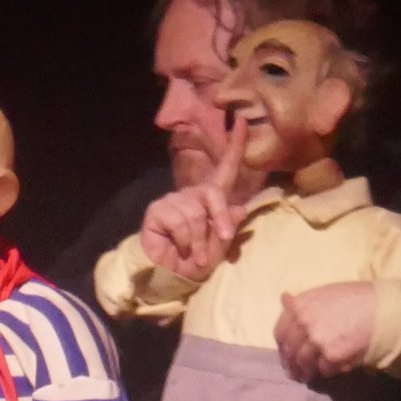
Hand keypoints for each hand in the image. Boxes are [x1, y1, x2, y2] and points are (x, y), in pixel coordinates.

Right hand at [138, 125, 249, 280]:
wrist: (168, 278)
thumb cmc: (195, 263)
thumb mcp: (218, 249)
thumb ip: (227, 229)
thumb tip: (238, 209)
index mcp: (210, 201)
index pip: (225, 170)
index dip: (235, 147)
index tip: (243, 122)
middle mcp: (192, 196)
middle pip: (212, 194)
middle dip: (218, 220)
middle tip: (220, 240)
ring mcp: (172, 201)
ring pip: (195, 213)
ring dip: (198, 240)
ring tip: (193, 254)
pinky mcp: (157, 210)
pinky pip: (180, 221)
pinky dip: (184, 241)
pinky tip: (177, 248)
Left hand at [274, 282, 376, 380]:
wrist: (381, 309)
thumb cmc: (356, 297)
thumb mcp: (325, 293)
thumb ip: (302, 301)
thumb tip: (284, 299)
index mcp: (300, 306)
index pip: (280, 332)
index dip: (282, 346)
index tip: (285, 353)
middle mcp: (303, 323)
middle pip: (290, 350)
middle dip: (291, 363)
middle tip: (294, 372)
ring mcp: (316, 340)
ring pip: (304, 363)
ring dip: (305, 372)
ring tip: (306, 377)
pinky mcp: (331, 356)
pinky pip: (323, 369)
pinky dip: (324, 372)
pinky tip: (327, 372)